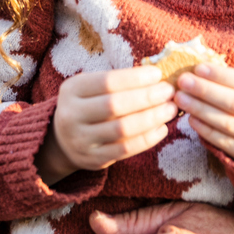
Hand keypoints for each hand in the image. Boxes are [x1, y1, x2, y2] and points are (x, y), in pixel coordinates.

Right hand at [37, 66, 175, 184]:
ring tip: (170, 109)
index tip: (157, 74)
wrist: (63, 140)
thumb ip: (117, 82)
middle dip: (147, 97)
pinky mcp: (93, 159)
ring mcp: (81, 140)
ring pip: (122, 129)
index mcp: (72, 90)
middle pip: (115, 105)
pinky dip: (148, 138)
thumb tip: (155, 75)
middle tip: (168, 92)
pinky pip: (126, 149)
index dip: (135, 78)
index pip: (107, 82)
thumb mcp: (90, 88)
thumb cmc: (87, 106)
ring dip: (152, 118)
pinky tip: (161, 128)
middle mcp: (71, 115)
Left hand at [174, 65, 233, 164]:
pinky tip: (192, 119)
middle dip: (206, 91)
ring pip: (229, 124)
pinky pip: (226, 144)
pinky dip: (207, 131)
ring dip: (201, 110)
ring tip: (181, 98)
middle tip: (182, 81)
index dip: (222, 76)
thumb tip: (206, 69)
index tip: (198, 68)